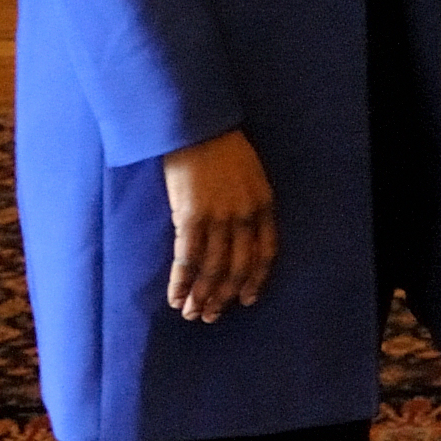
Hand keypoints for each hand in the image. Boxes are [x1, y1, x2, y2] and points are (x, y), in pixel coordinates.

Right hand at [160, 130, 277, 322]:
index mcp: (263, 204)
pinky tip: (175, 297)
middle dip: (224, 296)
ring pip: (213, 269)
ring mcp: (219, 218)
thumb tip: (236, 232)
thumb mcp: (248, 174)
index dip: (255, 280)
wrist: (195, 125)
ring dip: (201, 296)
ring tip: (191, 313)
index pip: (264, 253)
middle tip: (210, 316)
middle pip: (237, 267)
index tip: (246, 299)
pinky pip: (187, 259)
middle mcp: (245, 216)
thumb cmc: (219, 146)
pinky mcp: (190, 217)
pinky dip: (181, 282)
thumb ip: (248, 203)